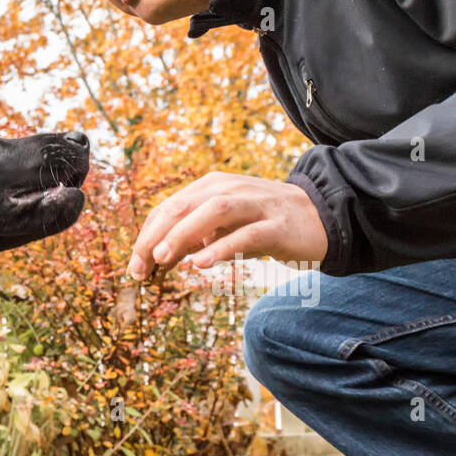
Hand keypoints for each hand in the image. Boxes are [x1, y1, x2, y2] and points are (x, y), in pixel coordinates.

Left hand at [128, 172, 328, 279]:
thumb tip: (154, 259)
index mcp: (211, 187)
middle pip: (184, 206)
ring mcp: (256, 204)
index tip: (134, 268)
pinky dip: (221, 247)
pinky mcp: (278, 224)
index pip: (168, 208)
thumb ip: (190, 239)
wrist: (320, 217)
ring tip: (163, 258)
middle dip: (156, 237)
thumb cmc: (261, 225)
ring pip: (214, 211)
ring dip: (184, 234)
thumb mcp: (221, 229)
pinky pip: (247, 234)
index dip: (146, 237)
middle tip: (140, 267)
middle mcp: (230, 189)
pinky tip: (201, 264)